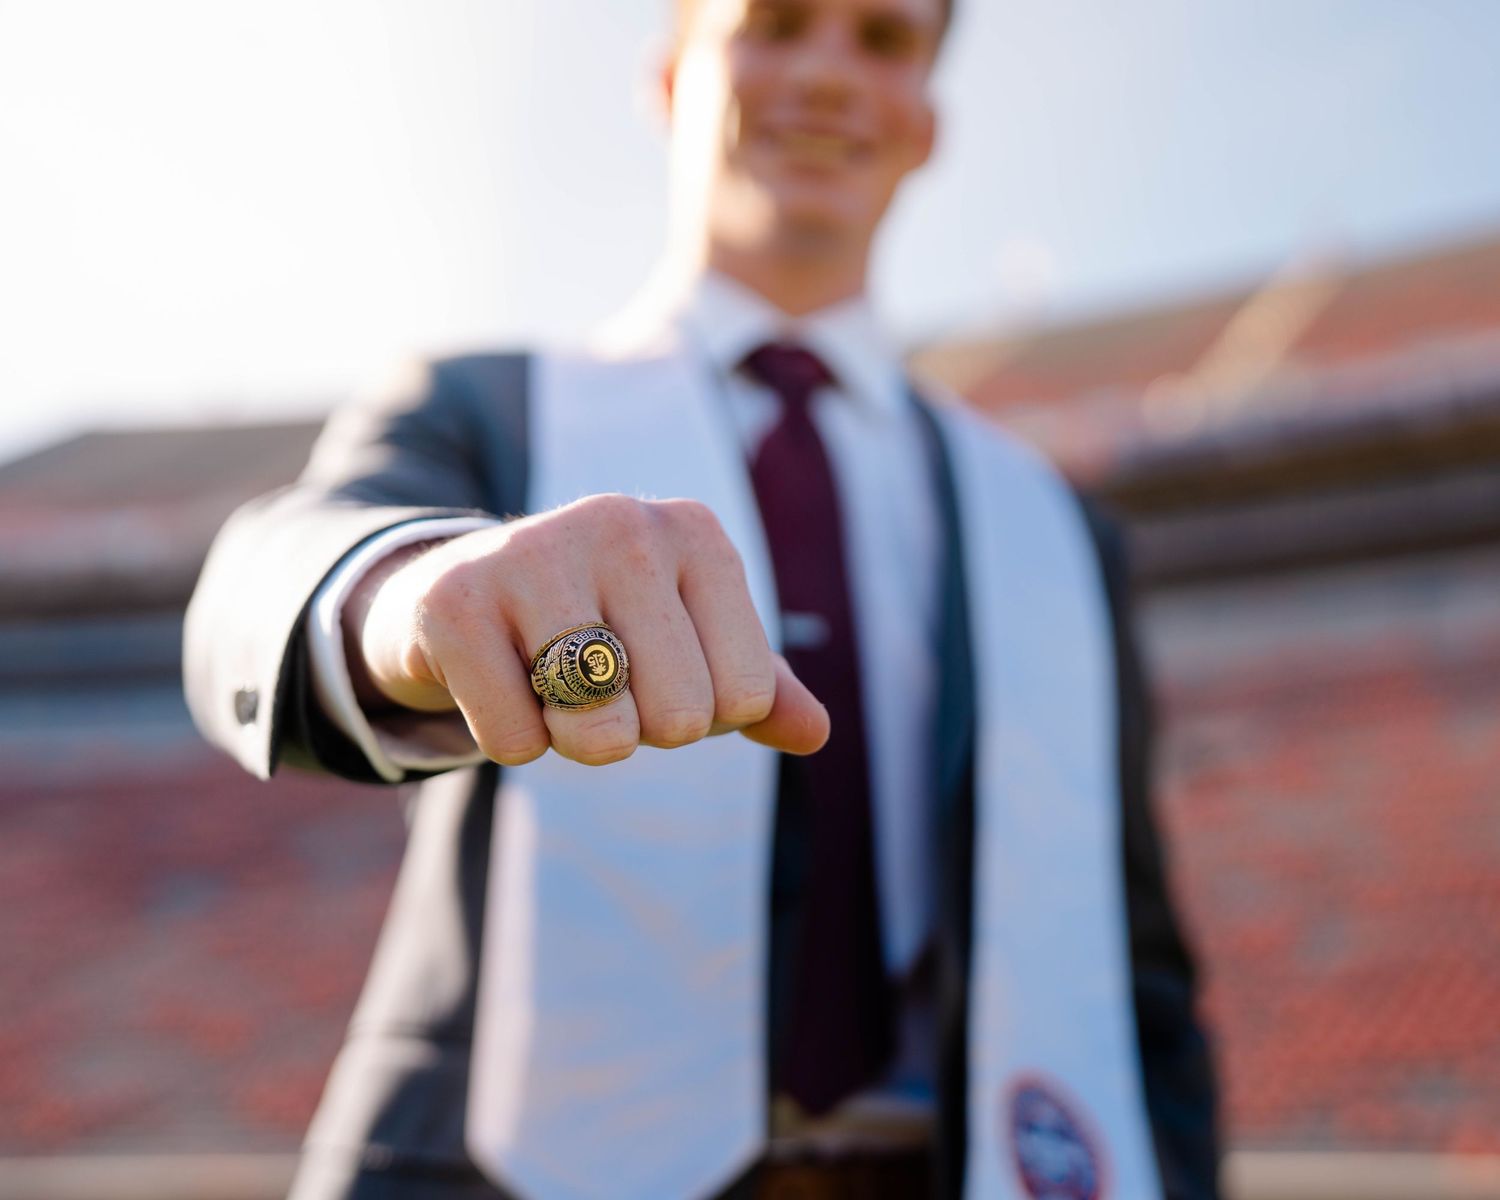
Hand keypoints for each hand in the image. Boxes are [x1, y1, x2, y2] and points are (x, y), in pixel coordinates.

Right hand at [348, 494, 829, 765]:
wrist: (463, 595)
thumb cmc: (601, 627)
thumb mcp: (692, 647)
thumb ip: (761, 691)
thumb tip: (814, 733)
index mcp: (696, 533)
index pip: (745, 696)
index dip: (702, 714)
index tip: (657, 670)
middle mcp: (622, 523)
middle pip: (679, 719)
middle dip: (637, 729)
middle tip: (597, 679)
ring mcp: (534, 553)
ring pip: (600, 730)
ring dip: (574, 738)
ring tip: (549, 681)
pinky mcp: (455, 601)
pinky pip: (515, 741)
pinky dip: (510, 740)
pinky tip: (496, 680)